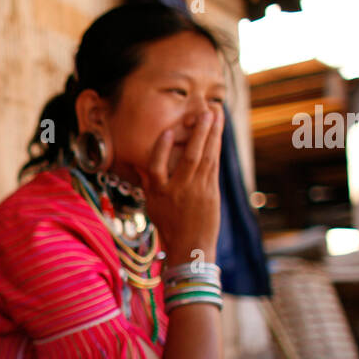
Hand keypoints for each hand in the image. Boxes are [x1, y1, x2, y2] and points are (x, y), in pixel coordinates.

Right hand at [136, 106, 223, 261]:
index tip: (168, 133)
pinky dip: (216, 147)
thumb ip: (147, 182)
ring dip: (213, 135)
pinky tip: (219, 134)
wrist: (190, 246)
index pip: (157, 168)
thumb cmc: (168, 225)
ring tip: (217, 114)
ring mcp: (198, 191)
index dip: (161, 150)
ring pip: (207, 159)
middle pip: (190, 158)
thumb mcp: (151, 205)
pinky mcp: (212, 192)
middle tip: (206, 112)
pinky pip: (214, 165)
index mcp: (160, 194)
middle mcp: (179, 190)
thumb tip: (139, 163)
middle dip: (199, 134)